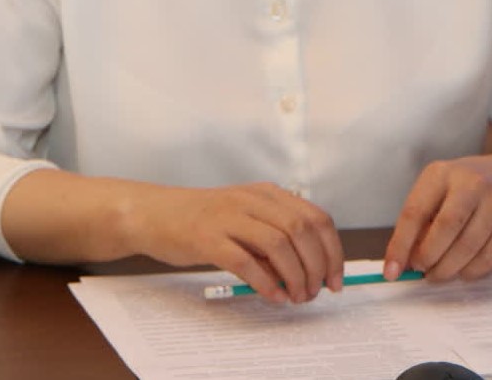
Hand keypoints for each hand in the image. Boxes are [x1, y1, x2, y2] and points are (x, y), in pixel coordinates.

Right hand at [126, 182, 343, 303]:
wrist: (156, 214)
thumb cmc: (204, 220)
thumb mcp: (246, 218)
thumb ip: (275, 237)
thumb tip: (310, 272)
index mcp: (267, 193)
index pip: (316, 217)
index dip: (332, 251)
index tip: (335, 278)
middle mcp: (251, 200)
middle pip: (301, 229)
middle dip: (317, 266)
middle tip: (316, 292)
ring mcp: (229, 217)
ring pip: (278, 244)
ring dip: (295, 276)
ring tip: (296, 297)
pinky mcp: (207, 238)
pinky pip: (246, 262)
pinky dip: (265, 282)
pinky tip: (273, 296)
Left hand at [383, 154, 491, 282]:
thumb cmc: (466, 188)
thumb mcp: (438, 190)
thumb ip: (421, 222)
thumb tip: (402, 261)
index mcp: (441, 173)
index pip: (414, 212)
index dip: (400, 245)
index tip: (391, 270)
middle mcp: (471, 183)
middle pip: (444, 230)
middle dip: (428, 258)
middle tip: (421, 271)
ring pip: (467, 247)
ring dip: (448, 269)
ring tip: (438, 274)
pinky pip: (490, 257)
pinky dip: (472, 271)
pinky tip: (463, 271)